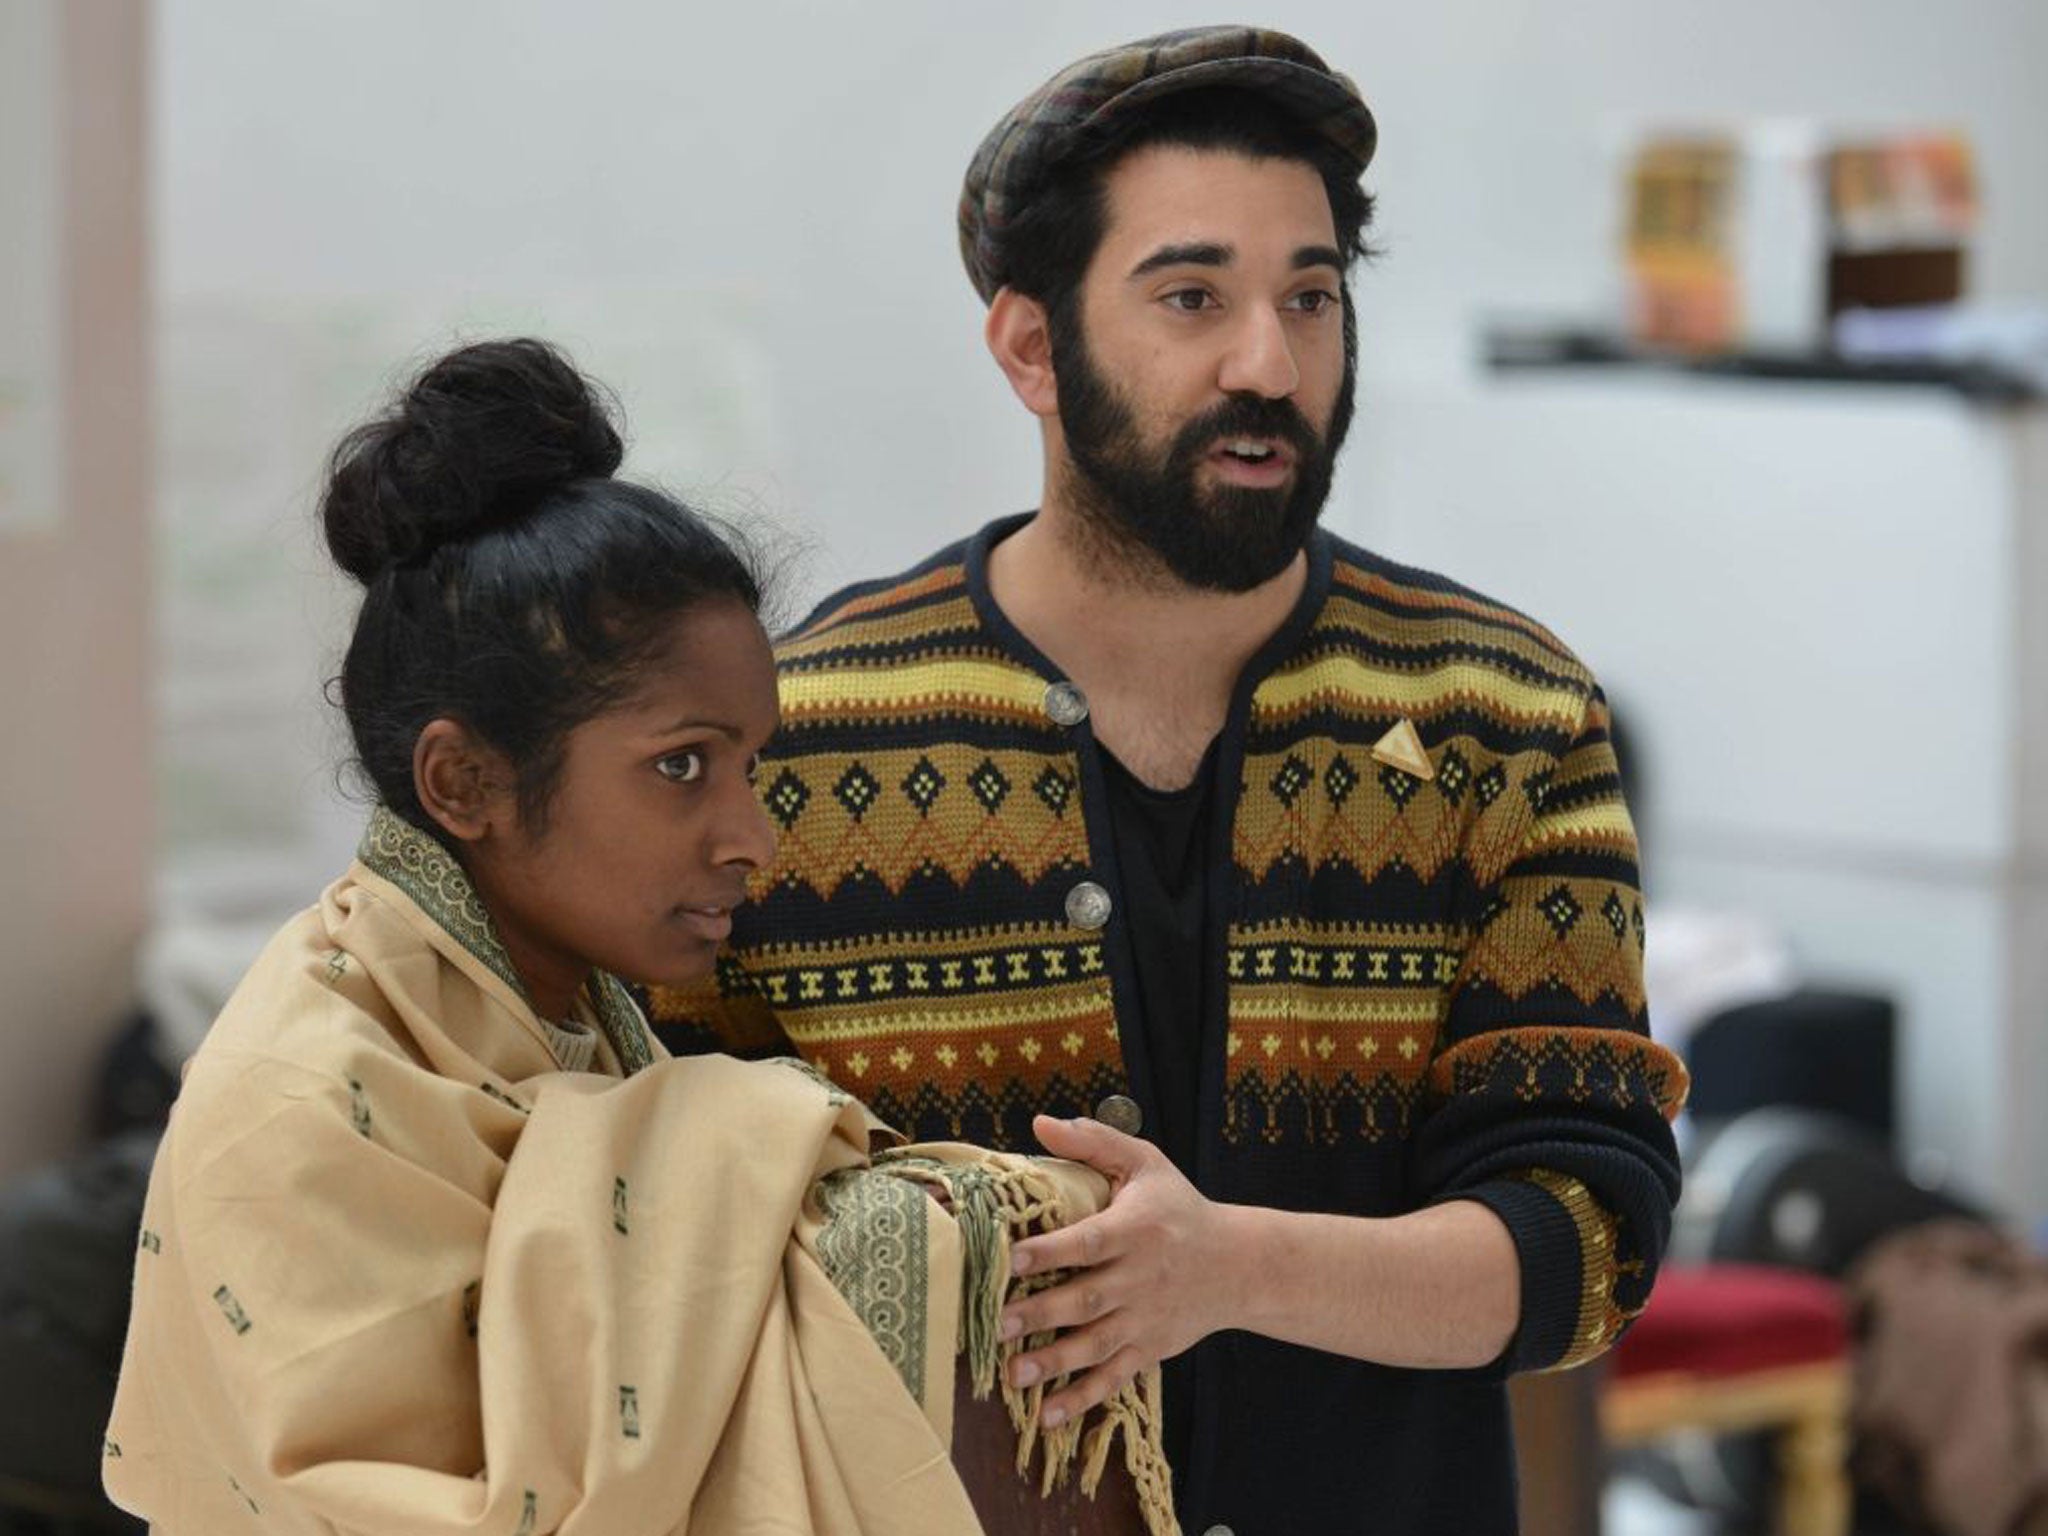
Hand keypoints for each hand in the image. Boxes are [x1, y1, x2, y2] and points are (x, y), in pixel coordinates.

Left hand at [1000, 1113, 1238, 1428]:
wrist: (1238, 1265)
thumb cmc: (1179, 1207)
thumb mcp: (1145, 1163)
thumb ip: (1094, 1142)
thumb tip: (1039, 1123)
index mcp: (1136, 1230)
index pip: (1089, 1242)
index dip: (1051, 1251)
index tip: (1011, 1258)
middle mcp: (1140, 1278)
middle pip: (1086, 1299)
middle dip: (1040, 1314)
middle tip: (997, 1325)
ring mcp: (1145, 1319)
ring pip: (1096, 1344)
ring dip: (1054, 1362)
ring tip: (1014, 1373)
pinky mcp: (1149, 1349)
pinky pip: (1114, 1378)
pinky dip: (1083, 1399)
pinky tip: (1049, 1415)